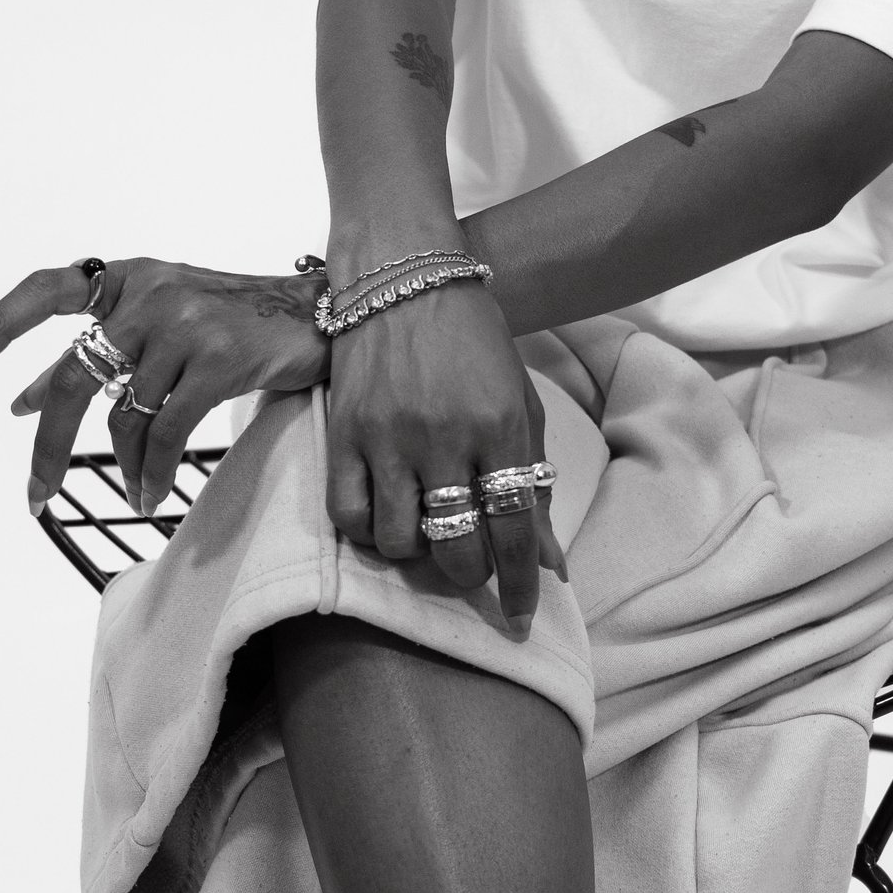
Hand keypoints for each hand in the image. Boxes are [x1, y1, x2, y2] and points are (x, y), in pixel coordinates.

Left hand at [0, 255, 328, 515]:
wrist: (320, 317)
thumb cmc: (234, 324)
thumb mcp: (161, 323)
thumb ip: (100, 352)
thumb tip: (23, 400)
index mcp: (127, 278)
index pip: (43, 290)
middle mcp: (148, 293)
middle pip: (73, 377)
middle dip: (47, 444)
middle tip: (34, 495)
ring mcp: (184, 324)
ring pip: (123, 415)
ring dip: (122, 466)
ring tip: (133, 491)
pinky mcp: (219, 359)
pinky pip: (164, 433)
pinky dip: (151, 472)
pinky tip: (150, 494)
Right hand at [324, 279, 565, 636]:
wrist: (404, 275)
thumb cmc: (474, 341)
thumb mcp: (520, 403)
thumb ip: (534, 481)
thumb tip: (550, 564)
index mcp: (500, 426)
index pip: (515, 532)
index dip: (521, 586)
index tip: (523, 617)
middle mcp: (446, 437)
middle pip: (458, 548)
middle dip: (470, 575)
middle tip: (471, 566)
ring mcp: (389, 437)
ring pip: (400, 544)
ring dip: (418, 555)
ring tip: (427, 531)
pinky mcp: (342, 433)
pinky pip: (349, 516)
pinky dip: (368, 532)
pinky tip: (386, 517)